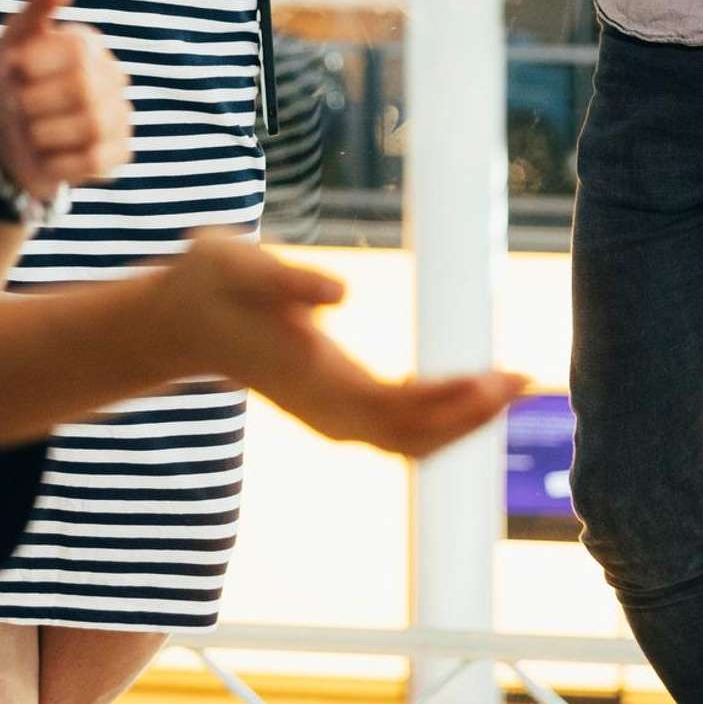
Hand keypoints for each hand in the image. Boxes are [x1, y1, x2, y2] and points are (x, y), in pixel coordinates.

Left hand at [0, 0, 131, 200]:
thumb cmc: (12, 84)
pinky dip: (58, 163)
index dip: (36, 66)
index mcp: (88, 45)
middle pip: (84, 90)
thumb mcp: (12, 42)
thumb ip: (36, 7)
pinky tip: (48, 154)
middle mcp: (113, 77)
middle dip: (36, 104)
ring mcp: (120, 116)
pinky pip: (93, 163)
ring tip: (33, 131)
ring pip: (90, 129)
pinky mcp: (118, 154)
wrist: (7, 140)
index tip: (15, 71)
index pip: (76, 51)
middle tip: (20, 107)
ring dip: (44, 135)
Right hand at [154, 234, 527, 458]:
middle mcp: (325, 409)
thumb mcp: (237, 263)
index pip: (393, 406)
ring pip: (409, 440)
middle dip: (471, 415)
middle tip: (525, 381)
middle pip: (412, 435)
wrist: (178, 320)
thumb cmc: (210, 283)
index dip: (448, 400)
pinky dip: (442, 417)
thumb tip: (343, 293)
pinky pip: (399, 428)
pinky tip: (475, 391)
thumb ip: (288, 279)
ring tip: (514, 386)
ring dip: (464, 422)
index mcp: (310, 376)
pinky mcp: (336, 407)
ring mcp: (330, 415)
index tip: (494, 381)